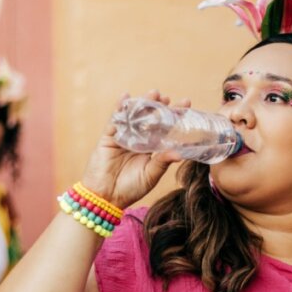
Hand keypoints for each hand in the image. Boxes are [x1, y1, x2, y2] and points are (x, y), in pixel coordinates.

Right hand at [80, 90, 189, 208]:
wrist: (106, 197)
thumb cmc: (130, 189)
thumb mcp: (150, 175)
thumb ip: (162, 162)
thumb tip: (180, 153)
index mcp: (151, 149)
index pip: (165, 128)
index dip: (174, 116)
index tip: (186, 104)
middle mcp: (138, 140)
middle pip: (149, 119)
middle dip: (158, 106)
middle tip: (166, 97)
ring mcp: (123, 137)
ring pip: (134, 116)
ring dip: (142, 103)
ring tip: (152, 94)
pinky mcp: (108, 137)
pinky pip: (114, 120)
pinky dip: (119, 108)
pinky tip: (126, 97)